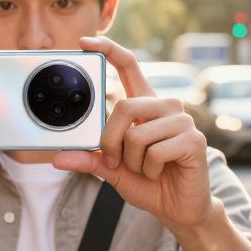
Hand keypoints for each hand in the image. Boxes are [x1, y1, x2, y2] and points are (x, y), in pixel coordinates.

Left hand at [53, 36, 214, 229]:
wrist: (178, 208)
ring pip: (137, 134)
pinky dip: (149, 170)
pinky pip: (155, 152)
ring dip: (133, 161)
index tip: (86, 42)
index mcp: (146, 106)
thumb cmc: (148, 183)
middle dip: (112, 142)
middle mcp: (165, 106)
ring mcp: (182, 121)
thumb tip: (57, 158)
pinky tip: (161, 172)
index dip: (109, 50)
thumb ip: (89, 159)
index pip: (129, 66)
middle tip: (118, 162)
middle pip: (124, 107)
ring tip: (147, 168)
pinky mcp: (194, 140)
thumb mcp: (112, 170)